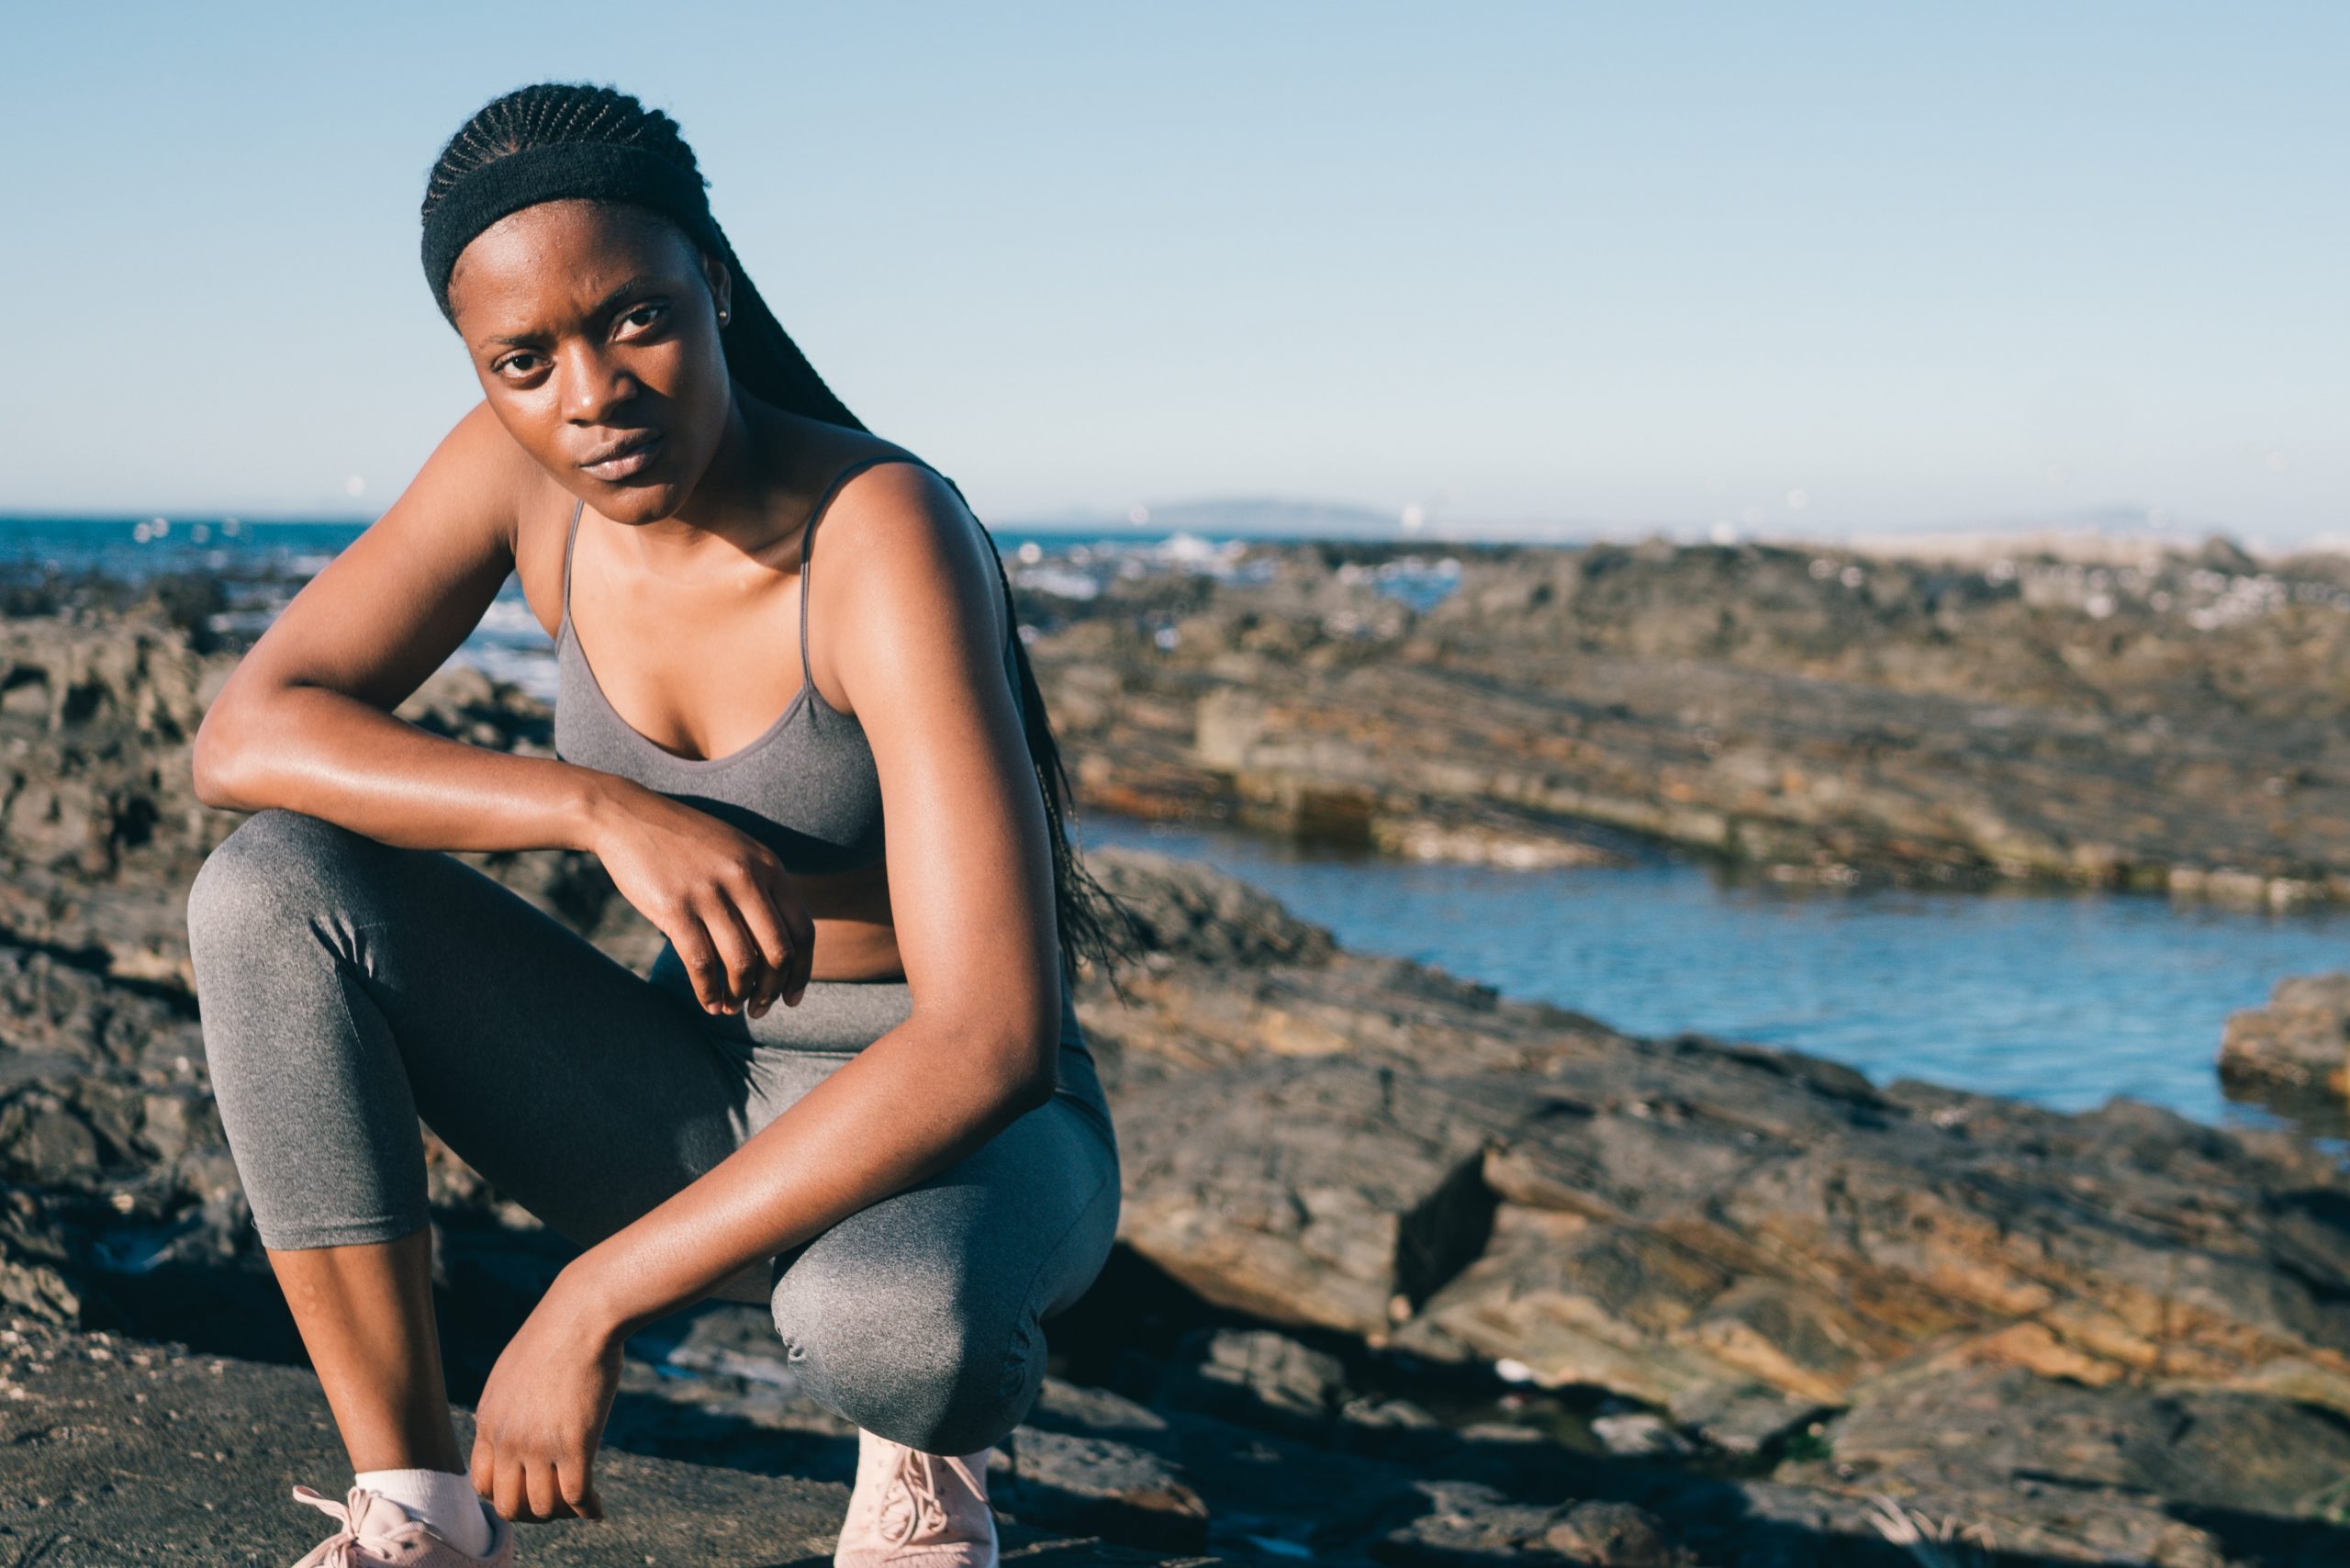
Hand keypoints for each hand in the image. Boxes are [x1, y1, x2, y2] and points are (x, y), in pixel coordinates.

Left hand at [469, 1269, 621, 1523]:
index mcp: (489, 1421)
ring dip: (561, 1512)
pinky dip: (588, 1509)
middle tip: (554, 1503)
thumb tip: (513, 1424)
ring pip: (543, 1508)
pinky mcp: (575, 1443)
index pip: (481, 1485)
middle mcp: (508, 1439)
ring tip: (578, 1504)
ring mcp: (540, 1444)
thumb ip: (506, 1406)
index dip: (505, 1495)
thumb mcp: (512, 1371)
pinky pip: (576, 1496)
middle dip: (532, 1512)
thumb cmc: (556, 1334)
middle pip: (509, 1506)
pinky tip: (597, 1508)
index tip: (529, 1490)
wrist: (582, 1313)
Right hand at [588, 783, 814, 1016]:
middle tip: (760, 1009)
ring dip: (740, 996)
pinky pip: (702, 964)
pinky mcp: (674, 908)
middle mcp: (745, 877)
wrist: (627, 816)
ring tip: (731, 1009)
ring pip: (742, 963)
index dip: (802, 971)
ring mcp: (710, 892)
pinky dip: (709, 992)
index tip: (792, 997)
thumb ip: (763, 888)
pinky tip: (708, 1004)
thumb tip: (781, 947)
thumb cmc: (685, 842)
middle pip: (778, 952)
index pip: (803, 930)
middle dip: (772, 990)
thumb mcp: (737, 852)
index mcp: (768, 865)